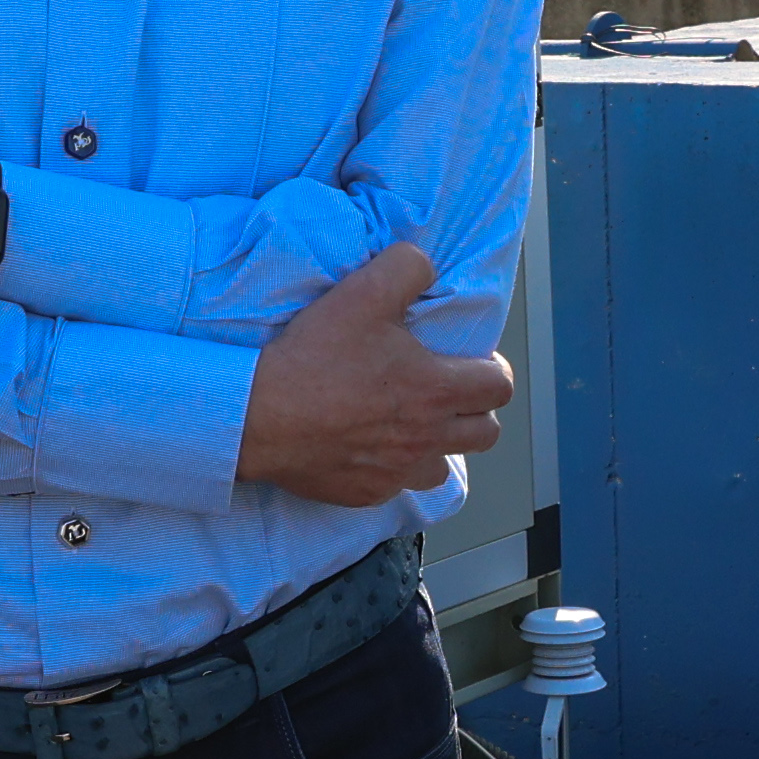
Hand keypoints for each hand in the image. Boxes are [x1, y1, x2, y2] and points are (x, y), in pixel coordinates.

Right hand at [236, 243, 511, 507]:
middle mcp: (426, 436)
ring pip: (445, 466)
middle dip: (477, 412)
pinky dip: (394, 468)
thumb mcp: (362, 293)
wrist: (260, 417)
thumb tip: (425, 266)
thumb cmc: (313, 358)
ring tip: (413, 424)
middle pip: (486, 434)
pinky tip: (370, 446)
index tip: (474, 364)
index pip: (498, 387)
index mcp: (435, 388)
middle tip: (449, 393)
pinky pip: (399, 486)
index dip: (494, 372)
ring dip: (439, 445)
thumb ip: (407, 268)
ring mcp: (398, 471)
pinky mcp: (368, 492)